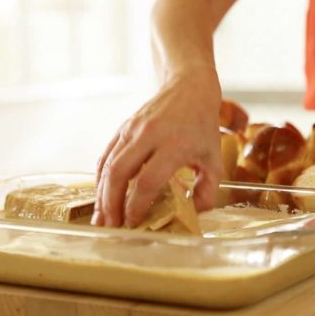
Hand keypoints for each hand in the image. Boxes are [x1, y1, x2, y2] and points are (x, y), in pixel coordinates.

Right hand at [92, 68, 223, 226]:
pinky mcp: (122, 129)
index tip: (134, 224)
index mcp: (174, 145)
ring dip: (102, 194)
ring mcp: (132, 130)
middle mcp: (149, 136)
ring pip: (108, 165)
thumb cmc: (202, 126)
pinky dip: (100, 179)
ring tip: (102, 218)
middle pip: (120, 173)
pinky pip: (105, 156)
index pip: (148, 180)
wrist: (188, 88)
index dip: (137, 205)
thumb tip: (194, 213)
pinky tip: (101, 196)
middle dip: (111, 203)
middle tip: (111, 227)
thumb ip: (207, 190)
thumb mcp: (214, 159)